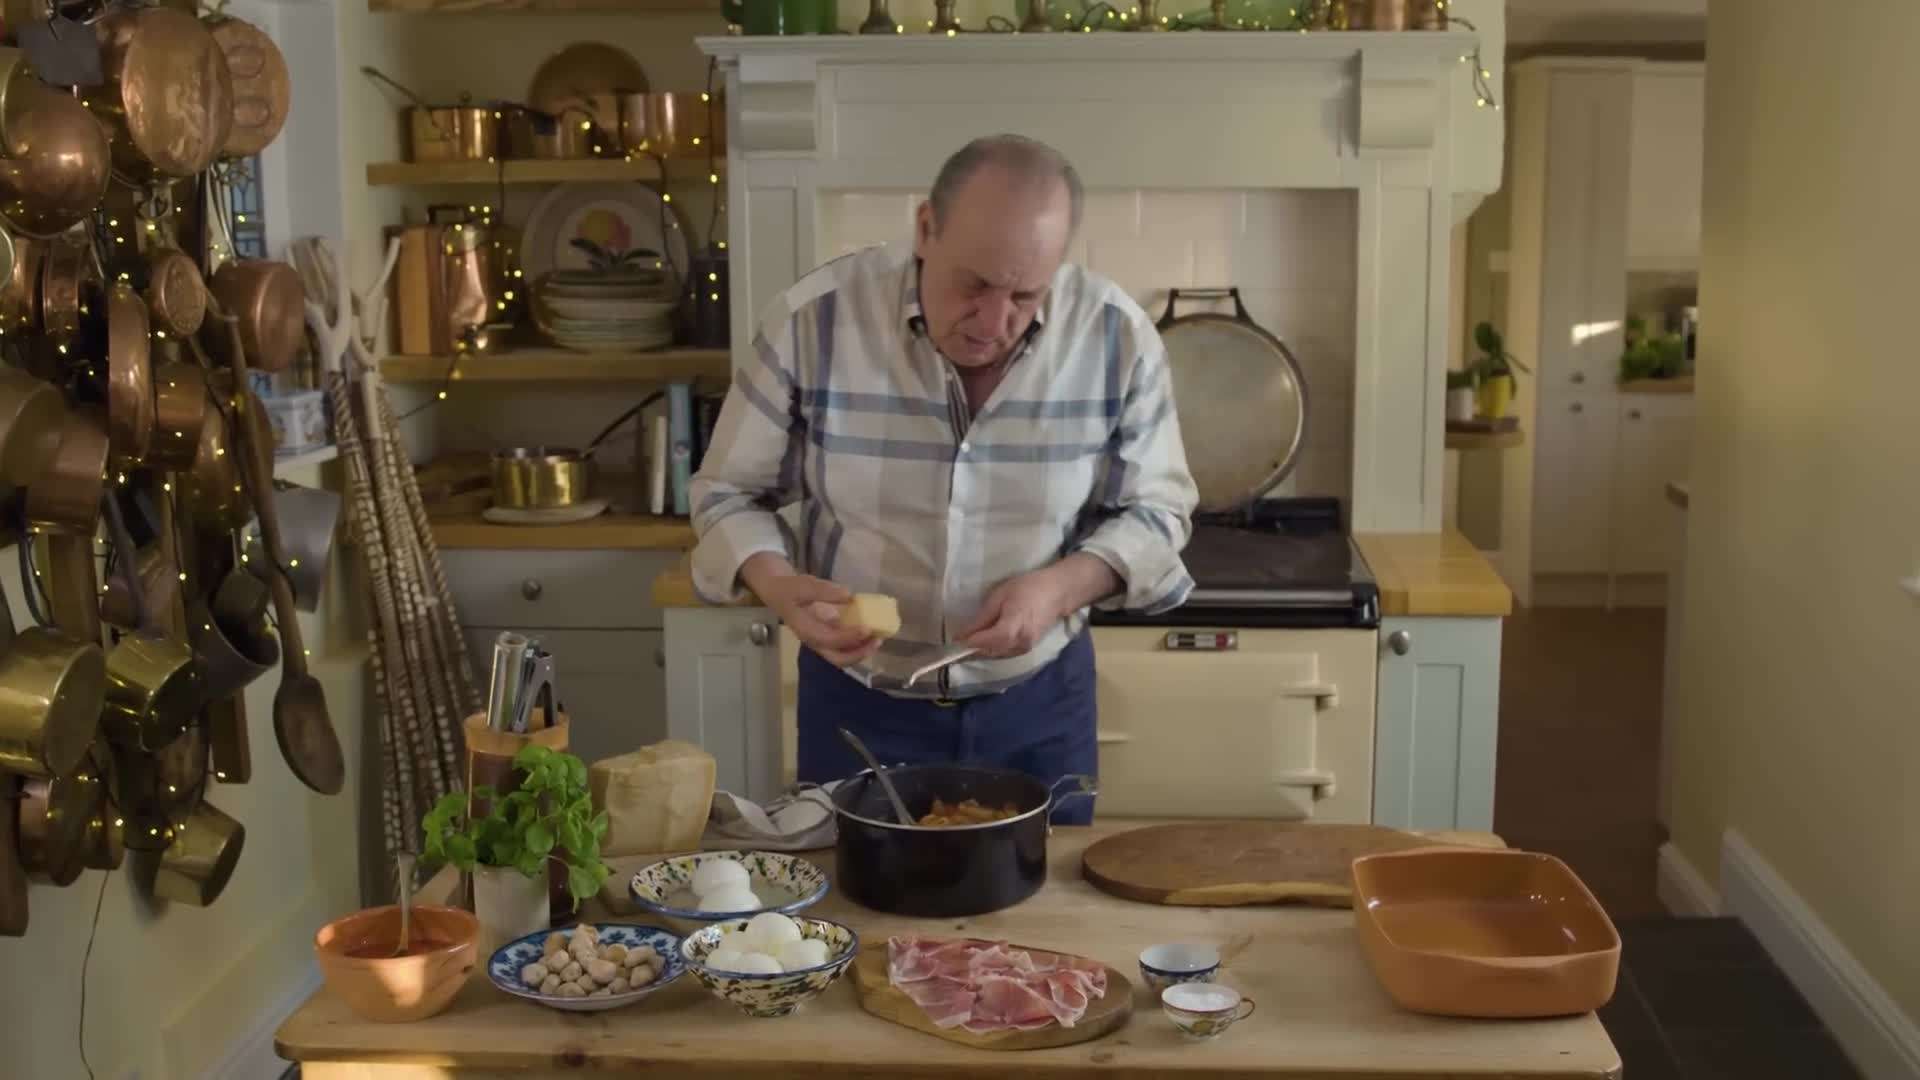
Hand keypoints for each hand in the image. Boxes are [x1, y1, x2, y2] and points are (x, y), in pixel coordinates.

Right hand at [740, 554, 878, 666]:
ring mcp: (821, 639)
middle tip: (877, 641)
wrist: (777, 590)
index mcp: (807, 632)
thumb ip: (824, 591)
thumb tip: (848, 596)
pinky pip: (844, 644)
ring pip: (843, 654)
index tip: (867, 628)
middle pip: (838, 659)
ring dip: (861, 650)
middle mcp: (815, 641)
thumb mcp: (803, 585)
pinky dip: (858, 641)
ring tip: (878, 637)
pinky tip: (870, 630)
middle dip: (859, 654)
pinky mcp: (827, 634)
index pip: (831, 641)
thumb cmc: (789, 589)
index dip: (850, 637)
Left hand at [960, 568, 1070, 659]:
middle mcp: (1020, 642)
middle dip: (973, 648)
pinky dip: (994, 649)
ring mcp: (1026, 648)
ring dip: (983, 650)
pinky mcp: (1028, 649)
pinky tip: (986, 641)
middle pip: (990, 651)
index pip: (987, 641)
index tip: (955, 639)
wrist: (1057, 592)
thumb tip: (963, 634)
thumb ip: (982, 618)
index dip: (970, 642)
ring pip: (997, 655)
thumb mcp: (1000, 596)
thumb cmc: (1027, 588)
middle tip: (959, 640)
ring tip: (971, 640)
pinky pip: (1005, 653)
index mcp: (1013, 626)